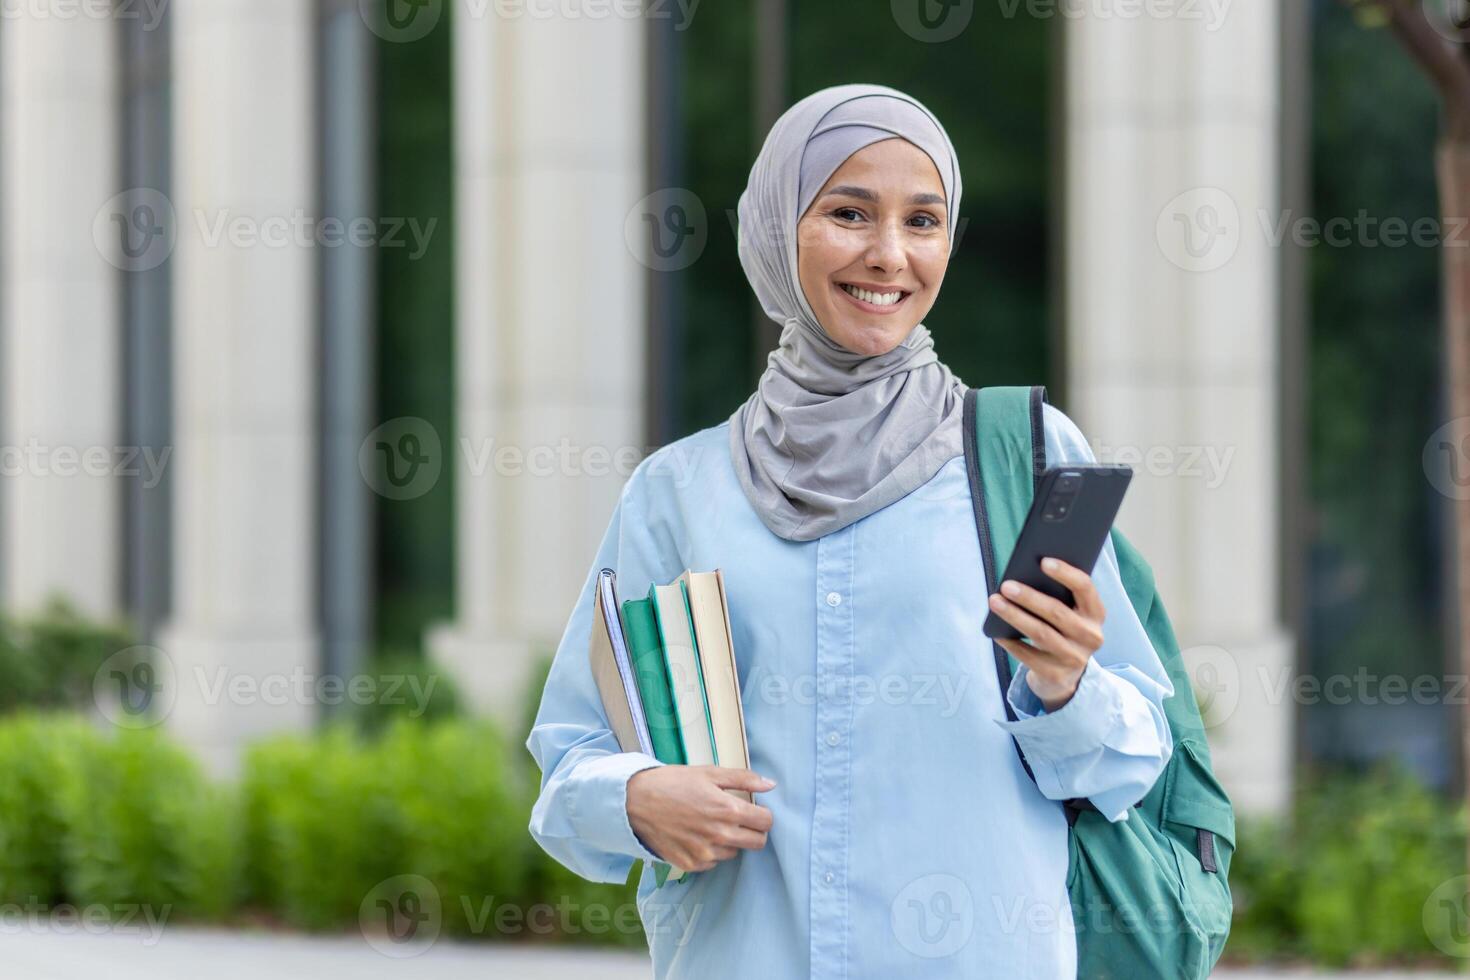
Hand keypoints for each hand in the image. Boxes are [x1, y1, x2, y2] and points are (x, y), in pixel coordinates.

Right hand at [626, 765, 775, 872]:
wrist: (635, 802)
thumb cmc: (673, 783)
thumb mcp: (709, 773)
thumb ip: (744, 779)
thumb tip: (771, 785)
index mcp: (728, 811)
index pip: (766, 823)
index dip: (763, 815)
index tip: (754, 811)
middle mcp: (720, 836)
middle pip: (757, 843)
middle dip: (753, 831)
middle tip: (738, 820)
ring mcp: (705, 854)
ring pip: (734, 853)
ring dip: (730, 841)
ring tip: (710, 824)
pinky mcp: (690, 865)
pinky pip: (713, 862)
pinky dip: (710, 852)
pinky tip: (696, 835)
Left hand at [987, 557, 1105, 711]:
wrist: (1065, 675)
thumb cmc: (1060, 630)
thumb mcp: (1067, 613)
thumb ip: (1057, 595)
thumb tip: (1024, 573)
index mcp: (1096, 613)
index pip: (1085, 587)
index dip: (1065, 573)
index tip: (1043, 561)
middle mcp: (1091, 636)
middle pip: (1057, 612)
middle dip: (1029, 597)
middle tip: (1006, 585)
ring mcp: (1075, 658)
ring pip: (1041, 633)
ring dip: (1015, 616)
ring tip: (995, 601)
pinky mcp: (1057, 675)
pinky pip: (1029, 656)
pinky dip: (1011, 642)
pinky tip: (996, 631)